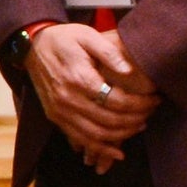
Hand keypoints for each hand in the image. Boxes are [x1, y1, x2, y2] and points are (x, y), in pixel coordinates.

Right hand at [27, 22, 153, 164]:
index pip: (117, 100)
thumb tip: (129, 70)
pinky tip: (118, 150)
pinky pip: (80, 139)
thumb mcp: (87, 36)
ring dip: (122, 135)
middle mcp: (67, 99)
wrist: (31, 46)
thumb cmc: (64, 39)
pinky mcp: (55, 117)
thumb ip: (109, 52)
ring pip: (96, 135)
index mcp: (78, 78)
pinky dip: (100, 148)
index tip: (155, 98)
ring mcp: (59, 111)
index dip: (140, 104)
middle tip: (151, 111)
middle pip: (109, 121)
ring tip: (139, 125)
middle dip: (136, 119)